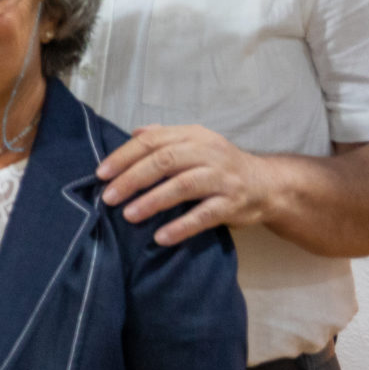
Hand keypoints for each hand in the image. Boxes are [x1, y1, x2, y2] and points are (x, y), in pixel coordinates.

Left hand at [97, 125, 268, 244]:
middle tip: (108, 197)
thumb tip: (134, 132)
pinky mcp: (233, 203)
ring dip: (153, 201)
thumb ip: (166, 137)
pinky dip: (181, 226)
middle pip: (165, 161)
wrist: (267, 185)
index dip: (125, 156)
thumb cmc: (220, 166)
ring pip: (183, 186)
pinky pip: (204, 215)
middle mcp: (209, 153)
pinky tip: (161, 237)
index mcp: (194, 136)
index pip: (154, 141)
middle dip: (133, 179)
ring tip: (128, 215)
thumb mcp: (196, 144)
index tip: (101, 174)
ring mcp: (223, 178)